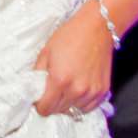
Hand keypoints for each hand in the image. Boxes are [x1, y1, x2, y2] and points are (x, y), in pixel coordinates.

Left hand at [33, 0, 114, 116]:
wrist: (97, 27)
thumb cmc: (70, 36)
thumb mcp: (46, 52)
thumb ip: (38, 74)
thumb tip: (34, 90)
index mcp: (60, 80)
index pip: (45, 109)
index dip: (40, 104)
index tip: (40, 97)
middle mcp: (77, 90)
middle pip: (59, 110)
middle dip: (53, 102)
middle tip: (53, 89)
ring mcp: (91, 92)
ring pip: (74, 110)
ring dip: (68, 102)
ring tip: (67, 86)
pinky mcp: (103, 91)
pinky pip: (88, 107)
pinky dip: (82, 102)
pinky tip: (79, 89)